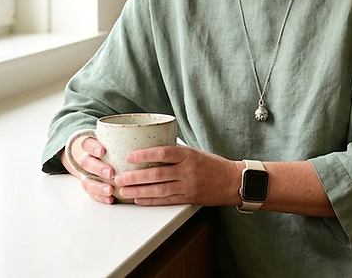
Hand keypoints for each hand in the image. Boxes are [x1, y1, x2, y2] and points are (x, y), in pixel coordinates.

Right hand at [62, 135, 117, 204]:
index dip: (94, 147)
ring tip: (110, 190)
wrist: (95, 155)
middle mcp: (86, 159)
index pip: (87, 143)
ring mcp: (85, 174)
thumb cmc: (110, 145)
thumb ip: (123, 137)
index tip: (102, 151)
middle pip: (87, 162)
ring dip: (98, 186)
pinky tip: (110, 199)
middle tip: (110, 172)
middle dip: (98, 168)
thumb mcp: (112, 139)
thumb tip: (147, 129)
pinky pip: (91, 192)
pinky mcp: (89, 185)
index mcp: (90, 144)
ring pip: (87, 180)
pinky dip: (99, 196)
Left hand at [112, 145, 240, 206]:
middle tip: (119, 178)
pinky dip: (151, 201)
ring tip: (124, 191)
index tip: (129, 156)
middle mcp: (188, 171)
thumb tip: (151, 150)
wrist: (232, 181)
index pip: (164, 153)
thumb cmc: (213, 165)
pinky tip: (139, 200)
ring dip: (139, 191)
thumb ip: (176, 153)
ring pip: (159, 190)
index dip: (145, 154)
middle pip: (157, 174)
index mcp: (189, 155)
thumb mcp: (196, 153)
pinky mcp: (189, 199)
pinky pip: (167, 201)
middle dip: (135, 177)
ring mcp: (188, 186)